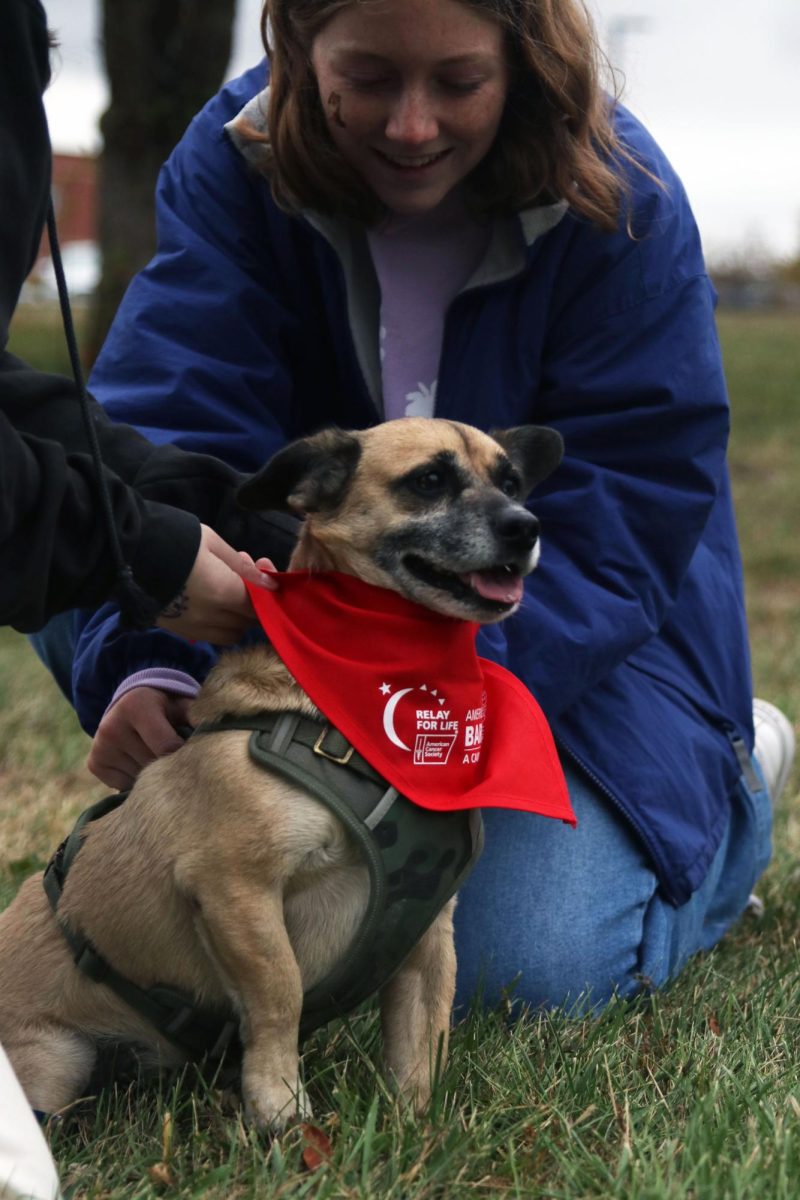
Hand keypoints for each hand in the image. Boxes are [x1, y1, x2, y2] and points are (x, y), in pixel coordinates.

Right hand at [88, 687, 193, 789]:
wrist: (131, 704)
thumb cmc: (166, 708)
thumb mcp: (182, 705)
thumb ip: (198, 719)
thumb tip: (215, 737)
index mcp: (137, 707)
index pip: (167, 747)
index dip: (184, 756)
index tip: (194, 758)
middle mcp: (113, 726)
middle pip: (152, 765)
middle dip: (169, 767)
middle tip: (179, 761)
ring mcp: (101, 746)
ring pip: (139, 780)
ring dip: (154, 777)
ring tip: (158, 759)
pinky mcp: (95, 763)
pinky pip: (124, 787)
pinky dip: (137, 783)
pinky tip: (141, 764)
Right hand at [156, 524, 277, 643]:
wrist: (124, 551)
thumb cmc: (173, 538)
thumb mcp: (212, 543)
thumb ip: (242, 567)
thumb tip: (268, 583)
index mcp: (223, 593)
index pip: (259, 606)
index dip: (266, 592)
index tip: (263, 573)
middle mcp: (211, 618)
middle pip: (248, 622)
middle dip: (252, 602)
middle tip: (245, 575)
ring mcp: (193, 629)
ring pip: (230, 634)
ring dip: (237, 617)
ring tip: (228, 590)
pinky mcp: (178, 632)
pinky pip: (210, 635)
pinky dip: (218, 623)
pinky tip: (211, 600)